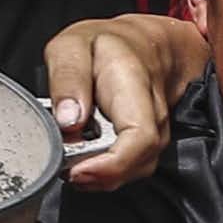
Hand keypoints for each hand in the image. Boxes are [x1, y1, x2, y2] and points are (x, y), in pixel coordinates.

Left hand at [41, 13, 207, 189]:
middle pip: (138, 164)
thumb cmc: (106, 45)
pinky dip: (107, 172)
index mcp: (134, 85)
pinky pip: (133, 167)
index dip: (110, 166)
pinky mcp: (152, 144)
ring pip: (136, 171)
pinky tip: (86, 162)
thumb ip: (67, 78)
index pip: (140, 138)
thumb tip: (69, 121)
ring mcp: (158, 132)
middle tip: (65, 170)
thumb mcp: (72, 45)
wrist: (145, 44)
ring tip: (71, 165)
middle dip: (99, 178)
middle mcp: (154, 113)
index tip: (77, 171)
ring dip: (102, 177)